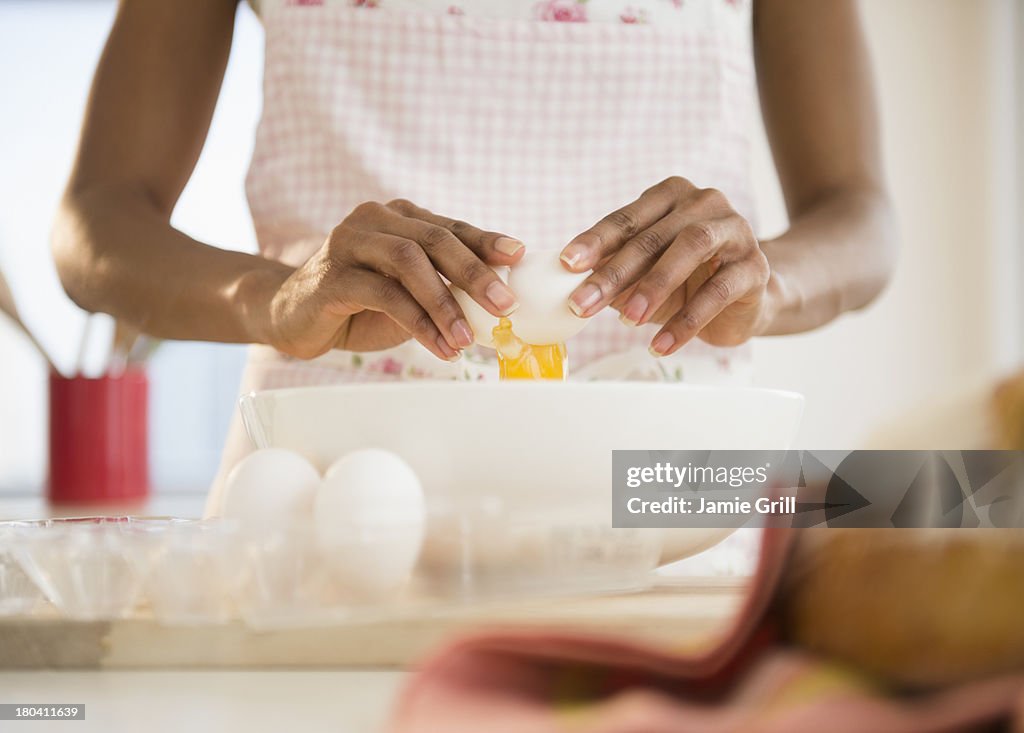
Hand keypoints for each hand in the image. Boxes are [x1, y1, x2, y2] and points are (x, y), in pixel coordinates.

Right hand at [266, 200, 523, 359]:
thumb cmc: (359, 304)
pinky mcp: (332, 276)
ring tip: (467, 339)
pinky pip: (384, 295)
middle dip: (475, 274)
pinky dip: (417, 322)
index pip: (451, 227)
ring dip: (445, 303)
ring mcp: (349, 243)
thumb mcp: (408, 292)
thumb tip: (498, 307)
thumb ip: (443, 288)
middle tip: (506, 305)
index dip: (487, 241)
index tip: (519, 257)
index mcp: (399, 218)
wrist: (292, 316)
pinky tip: (439, 346)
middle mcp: (374, 220)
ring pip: (409, 263)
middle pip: (435, 240)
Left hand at [560, 177, 773, 355]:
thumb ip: (616, 273)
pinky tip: (661, 345)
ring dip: (653, 288)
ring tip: (627, 322)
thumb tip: (575, 287)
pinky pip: (717, 293)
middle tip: (583, 305)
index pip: (626, 219)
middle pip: (652, 237)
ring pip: (690, 250)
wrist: (746, 299)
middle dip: (614, 274)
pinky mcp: (754, 267)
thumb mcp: (645, 275)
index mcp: (671, 196)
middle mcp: (704, 204)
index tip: (567, 264)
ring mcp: (734, 231)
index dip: (595, 241)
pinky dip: (685, 322)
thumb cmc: (687, 280)